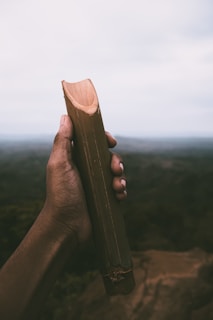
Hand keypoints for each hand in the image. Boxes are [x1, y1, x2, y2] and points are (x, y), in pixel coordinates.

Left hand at [44, 115, 126, 244]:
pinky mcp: (104, 197)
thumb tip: (65, 116)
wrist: (67, 226)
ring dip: (121, 177)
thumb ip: (63, 141)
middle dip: (116, 161)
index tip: (111, 141)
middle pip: (108, 156)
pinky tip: (118, 196)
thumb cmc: (61, 194)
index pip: (92, 142)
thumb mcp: (59, 164)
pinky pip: (119, 188)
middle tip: (116, 170)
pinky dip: (121, 190)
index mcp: (75, 158)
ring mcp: (96, 184)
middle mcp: (87, 169)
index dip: (104, 138)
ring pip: (116, 173)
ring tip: (117, 187)